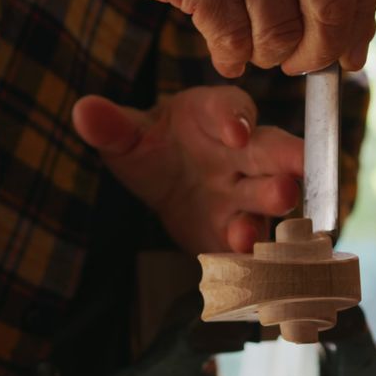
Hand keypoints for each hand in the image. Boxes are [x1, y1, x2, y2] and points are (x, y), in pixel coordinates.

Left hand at [71, 86, 302, 254]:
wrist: (167, 183)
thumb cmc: (155, 147)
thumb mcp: (129, 136)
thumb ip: (112, 126)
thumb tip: (84, 111)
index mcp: (215, 115)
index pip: (231, 108)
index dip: (236, 118)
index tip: (236, 132)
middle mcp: (244, 152)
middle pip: (272, 151)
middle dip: (286, 164)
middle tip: (291, 180)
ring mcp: (247, 193)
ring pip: (269, 197)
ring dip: (268, 215)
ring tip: (253, 233)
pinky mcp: (241, 229)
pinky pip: (253, 240)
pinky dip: (251, 255)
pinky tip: (241, 267)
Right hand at [74, 0, 375, 76]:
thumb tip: (357, 33)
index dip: (369, 9)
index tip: (353, 44)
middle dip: (325, 47)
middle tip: (306, 63)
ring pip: (284, 28)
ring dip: (271, 55)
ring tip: (253, 47)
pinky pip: (234, 38)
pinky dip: (231, 57)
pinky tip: (222, 50)